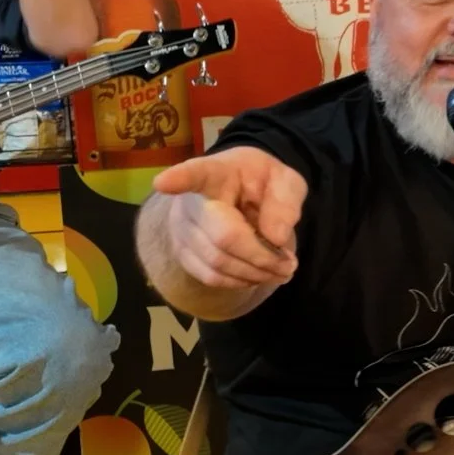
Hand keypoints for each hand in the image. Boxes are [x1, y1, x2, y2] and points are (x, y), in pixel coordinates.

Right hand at [150, 147, 305, 290]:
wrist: (238, 193)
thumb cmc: (260, 183)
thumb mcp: (285, 181)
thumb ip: (286, 202)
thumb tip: (276, 238)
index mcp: (215, 173)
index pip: (195, 174)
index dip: (178, 179)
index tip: (163, 182)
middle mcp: (190, 201)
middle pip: (222, 237)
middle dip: (261, 257)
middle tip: (290, 264)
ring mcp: (181, 229)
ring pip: (217, 263)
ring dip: (254, 274)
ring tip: (280, 271)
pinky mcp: (182, 253)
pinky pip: (209, 276)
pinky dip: (239, 281)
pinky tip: (257, 275)